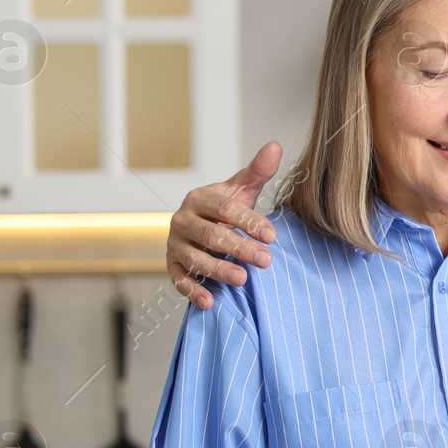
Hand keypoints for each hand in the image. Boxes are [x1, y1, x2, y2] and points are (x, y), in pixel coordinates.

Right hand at [168, 142, 282, 308]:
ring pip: (195, 258)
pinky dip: (192, 291)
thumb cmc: (225, 209)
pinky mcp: (172, 266)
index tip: (272, 235)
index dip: (248, 221)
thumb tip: (275, 146)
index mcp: (199, 199)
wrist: (203, 226)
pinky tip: (210, 301)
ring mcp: (176, 244)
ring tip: (242, 278)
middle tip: (266, 260)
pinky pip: (180, 280)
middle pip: (211, 235)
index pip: (225, 209)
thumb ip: (258, 171)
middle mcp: (183, 221)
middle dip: (239, 248)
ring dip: (218, 270)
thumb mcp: (242, 189)